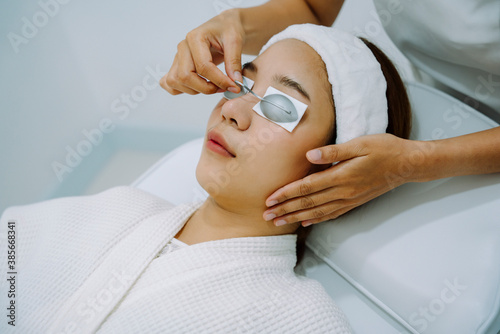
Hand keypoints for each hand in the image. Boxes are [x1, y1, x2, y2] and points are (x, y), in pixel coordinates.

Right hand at [160, 9, 243, 95]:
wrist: (224, 26)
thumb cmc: (228, 29)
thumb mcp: (235, 41)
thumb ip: (234, 62)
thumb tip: (235, 82)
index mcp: (195, 38)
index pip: (203, 66)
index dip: (219, 80)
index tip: (234, 86)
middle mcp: (183, 48)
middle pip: (185, 76)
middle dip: (206, 88)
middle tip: (222, 88)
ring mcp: (178, 57)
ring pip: (175, 82)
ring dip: (195, 90)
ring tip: (213, 87)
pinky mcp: (177, 66)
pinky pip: (169, 83)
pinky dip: (181, 90)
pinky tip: (197, 87)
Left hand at [263, 134, 417, 225]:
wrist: (408, 164)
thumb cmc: (384, 149)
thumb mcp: (360, 143)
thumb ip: (333, 151)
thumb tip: (309, 155)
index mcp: (342, 176)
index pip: (307, 187)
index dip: (287, 194)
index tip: (270, 199)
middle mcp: (344, 192)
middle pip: (308, 204)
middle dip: (285, 210)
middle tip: (266, 216)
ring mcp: (349, 199)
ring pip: (317, 212)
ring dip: (296, 218)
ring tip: (279, 222)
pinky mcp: (354, 202)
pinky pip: (331, 214)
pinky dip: (316, 220)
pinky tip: (305, 223)